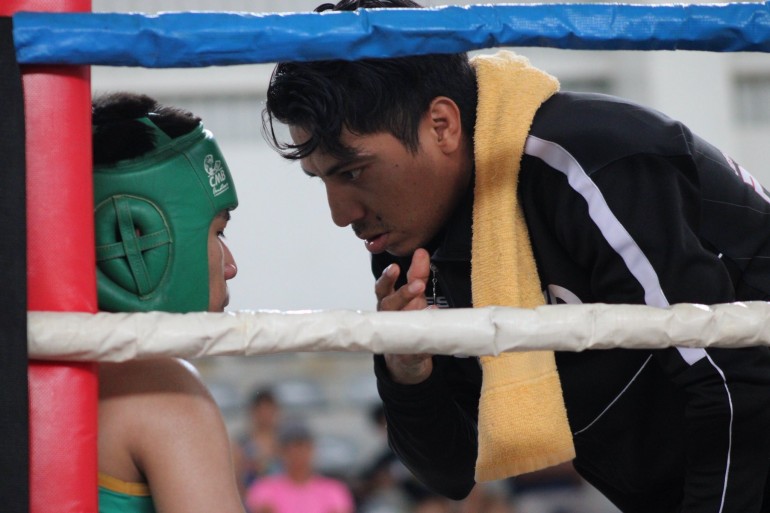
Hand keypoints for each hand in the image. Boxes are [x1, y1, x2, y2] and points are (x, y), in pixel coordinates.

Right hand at [375, 249, 433, 383]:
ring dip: (412, 316)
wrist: (405, 358)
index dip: (389, 276)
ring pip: (397, 325)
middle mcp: (388, 316)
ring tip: (428, 307)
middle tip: (418, 285)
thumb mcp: (413, 295)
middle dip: (402, 293)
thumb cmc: (406, 318)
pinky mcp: (405, 355)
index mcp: (388, 300)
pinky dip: (422, 346)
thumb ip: (417, 274)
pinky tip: (432, 336)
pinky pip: (413, 351)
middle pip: (389, 303)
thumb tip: (421, 252)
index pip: (385, 285)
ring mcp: (394, 336)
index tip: (395, 267)